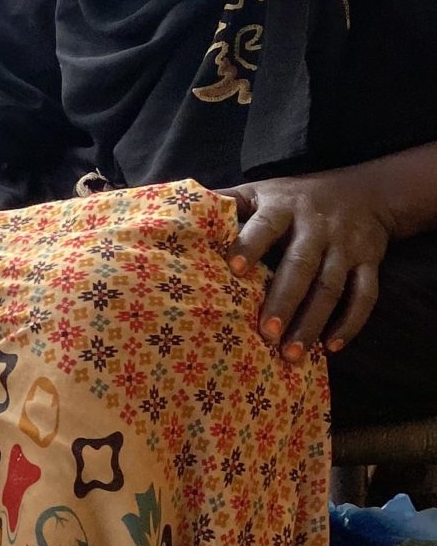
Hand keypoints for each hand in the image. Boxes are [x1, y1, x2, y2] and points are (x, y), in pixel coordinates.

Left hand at [229, 171, 393, 357]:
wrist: (365, 193)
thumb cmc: (293, 199)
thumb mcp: (259, 192)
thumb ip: (225, 203)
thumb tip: (176, 212)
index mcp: (283, 207)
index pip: (265, 225)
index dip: (250, 245)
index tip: (233, 269)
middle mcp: (316, 227)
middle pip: (301, 265)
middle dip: (284, 300)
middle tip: (266, 334)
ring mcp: (346, 246)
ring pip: (332, 287)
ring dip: (313, 322)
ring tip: (291, 354)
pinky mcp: (370, 263)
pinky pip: (365, 296)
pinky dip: (350, 323)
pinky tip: (331, 348)